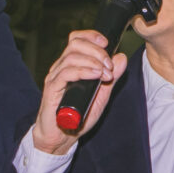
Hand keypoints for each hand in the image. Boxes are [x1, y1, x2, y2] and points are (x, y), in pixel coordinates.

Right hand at [31, 29, 125, 152]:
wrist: (61, 137)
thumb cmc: (78, 116)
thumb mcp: (101, 95)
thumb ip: (111, 77)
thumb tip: (121, 58)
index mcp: (71, 65)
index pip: (77, 39)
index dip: (91, 36)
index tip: (106, 43)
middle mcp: (61, 67)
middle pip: (76, 44)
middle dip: (97, 51)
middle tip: (109, 66)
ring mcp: (55, 77)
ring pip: (72, 56)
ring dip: (93, 62)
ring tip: (105, 74)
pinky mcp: (52, 88)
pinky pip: (66, 73)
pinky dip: (83, 71)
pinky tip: (95, 76)